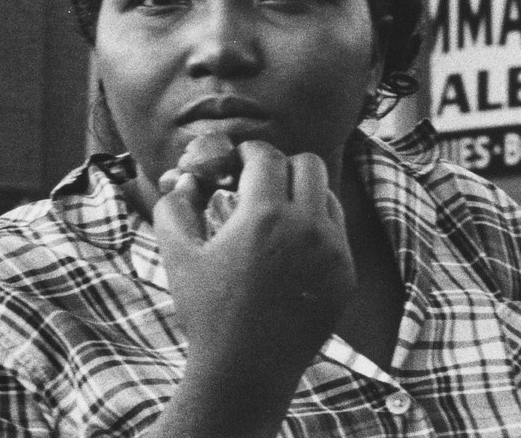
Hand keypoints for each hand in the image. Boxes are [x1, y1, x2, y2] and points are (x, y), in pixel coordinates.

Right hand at [154, 141, 354, 425]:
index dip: (249, 152)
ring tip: (274, 215)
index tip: (237, 160)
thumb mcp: (178, 257)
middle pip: (308, 164)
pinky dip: (317, 226)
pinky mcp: (346, 272)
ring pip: (328, 195)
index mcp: (265, 216)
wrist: (245, 370)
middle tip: (258, 183)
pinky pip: (338, 230)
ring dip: (303, 194)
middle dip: (281, 166)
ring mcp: (333, 250)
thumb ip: (174, 208)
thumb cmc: (207, 313)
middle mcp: (307, 226)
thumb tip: (185, 179)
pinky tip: (291, 246)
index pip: (267, 156)